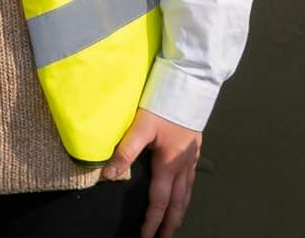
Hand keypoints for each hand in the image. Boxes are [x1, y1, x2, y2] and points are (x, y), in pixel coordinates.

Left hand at [104, 108, 201, 236]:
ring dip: (180, 209)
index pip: (159, 201)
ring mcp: (192, 156)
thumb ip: (125, 151)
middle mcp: (183, 164)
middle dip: (171, 223)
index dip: (152, 221)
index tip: (146, 237)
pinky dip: (187, 192)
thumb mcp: (141, 126)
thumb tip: (109, 175)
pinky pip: (192, 178)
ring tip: (176, 221)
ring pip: (188, 191)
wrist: (191, 81)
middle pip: (178, 202)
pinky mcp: (195, 146)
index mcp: (169, 164)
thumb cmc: (165, 102)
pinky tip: (185, 189)